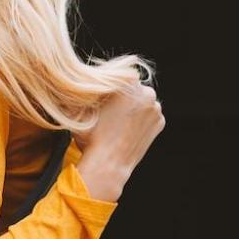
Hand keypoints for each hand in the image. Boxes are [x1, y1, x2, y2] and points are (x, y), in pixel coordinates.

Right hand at [72, 78, 163, 202]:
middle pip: (133, 88)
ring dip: (133, 107)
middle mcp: (147, 92)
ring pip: (143, 101)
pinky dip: (141, 120)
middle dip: (123, 95)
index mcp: (128, 82)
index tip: (102, 97)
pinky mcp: (160, 122)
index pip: (120, 75)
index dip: (109, 86)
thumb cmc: (91, 134)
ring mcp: (155, 108)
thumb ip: (84, 89)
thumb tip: (79, 79)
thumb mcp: (81, 107)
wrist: (108, 163)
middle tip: (109, 110)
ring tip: (117, 121)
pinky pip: (149, 115)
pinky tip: (128, 129)